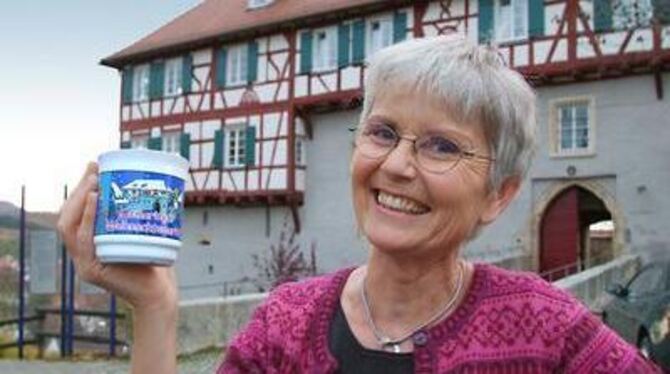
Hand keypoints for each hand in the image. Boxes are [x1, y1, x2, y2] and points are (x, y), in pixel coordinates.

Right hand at [57, 162, 177, 312]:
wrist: (159, 292)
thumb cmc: (152, 260)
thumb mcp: (139, 231)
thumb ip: (134, 213)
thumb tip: (143, 180)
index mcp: (88, 243)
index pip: (74, 212)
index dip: (80, 188)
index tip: (94, 166)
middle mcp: (80, 253)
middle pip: (68, 216)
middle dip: (78, 189)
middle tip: (94, 169)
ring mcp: (82, 263)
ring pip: (70, 226)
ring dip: (80, 200)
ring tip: (94, 181)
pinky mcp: (91, 271)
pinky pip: (83, 241)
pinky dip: (87, 219)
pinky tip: (94, 200)